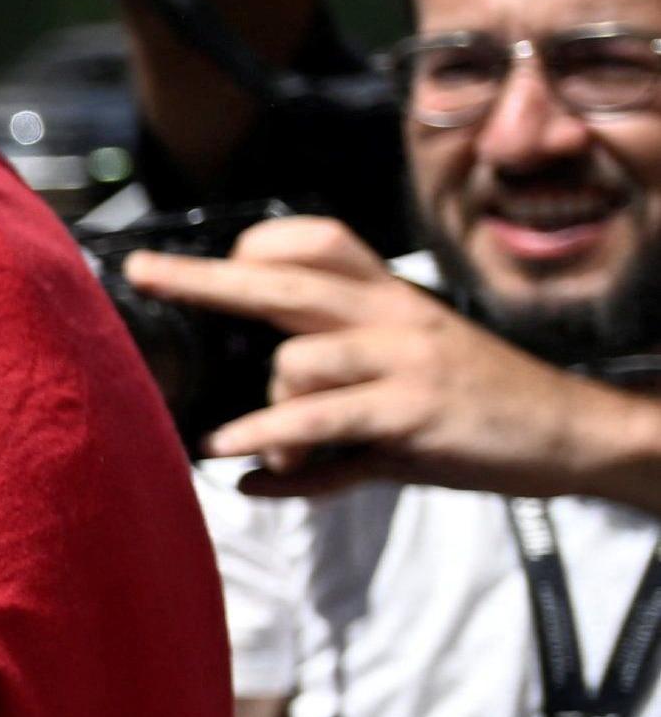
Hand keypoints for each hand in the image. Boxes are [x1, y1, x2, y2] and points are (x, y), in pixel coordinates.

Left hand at [149, 217, 660, 499]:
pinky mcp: (413, 409)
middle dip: (207, 278)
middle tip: (147, 273)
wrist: (569, 432)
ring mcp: (404, 359)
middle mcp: (392, 315)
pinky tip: (241, 463)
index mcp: (390, 299)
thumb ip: (324, 417)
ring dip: (266, 415)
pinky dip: (271, 440)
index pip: (322, 243)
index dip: (262, 246)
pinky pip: (321, 419)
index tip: (216, 258)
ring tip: (266, 449)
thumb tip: (247, 473)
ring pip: (295, 362)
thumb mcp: (402, 388)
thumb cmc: (474, 411)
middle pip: (285, 281)